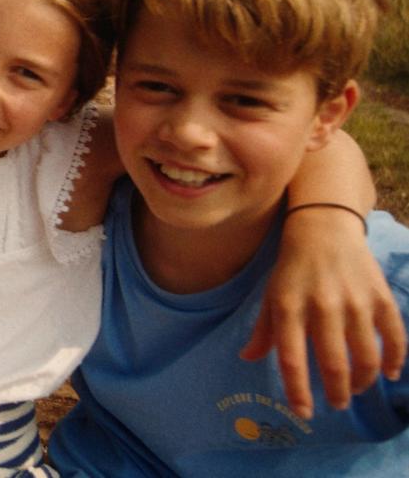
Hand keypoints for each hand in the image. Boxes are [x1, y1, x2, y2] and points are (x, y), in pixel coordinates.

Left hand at [241, 207, 405, 418]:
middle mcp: (322, 306)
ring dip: (363, 380)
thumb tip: (247, 359)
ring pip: (366, 356)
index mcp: (288, 308)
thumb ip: (263, 331)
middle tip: (337, 403)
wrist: (323, 229)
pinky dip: (395, 360)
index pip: (292, 359)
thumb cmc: (292, 270)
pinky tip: (389, 373)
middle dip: (337, 392)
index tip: (305, 413)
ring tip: (355, 388)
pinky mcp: (379, 296)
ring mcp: (354, 301)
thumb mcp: (271, 296)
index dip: (298, 391)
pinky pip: (394, 336)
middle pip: (334, 363)